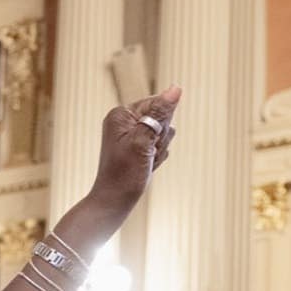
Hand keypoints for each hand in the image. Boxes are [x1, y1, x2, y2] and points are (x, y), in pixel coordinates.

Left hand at [82, 86, 179, 229]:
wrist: (115, 202)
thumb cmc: (125, 174)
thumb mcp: (143, 141)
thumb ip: (160, 114)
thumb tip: (176, 89)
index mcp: (121, 114)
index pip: (158, 103)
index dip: (161, 123)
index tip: (148, 141)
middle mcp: (125, 121)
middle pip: (163, 117)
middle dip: (161, 138)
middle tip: (146, 154)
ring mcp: (132, 134)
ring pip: (165, 132)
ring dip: (160, 149)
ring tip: (146, 162)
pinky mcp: (139, 146)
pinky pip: (161, 145)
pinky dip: (158, 157)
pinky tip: (147, 166)